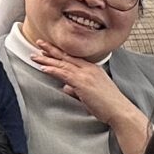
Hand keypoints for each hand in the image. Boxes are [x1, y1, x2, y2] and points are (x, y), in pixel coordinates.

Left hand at [20, 36, 136, 124]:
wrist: (119, 110)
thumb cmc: (108, 105)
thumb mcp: (91, 94)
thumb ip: (77, 89)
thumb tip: (65, 88)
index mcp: (93, 69)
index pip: (73, 58)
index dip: (60, 52)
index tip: (49, 48)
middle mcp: (89, 68)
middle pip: (66, 56)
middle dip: (51, 49)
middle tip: (39, 43)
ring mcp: (85, 74)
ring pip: (62, 63)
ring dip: (47, 59)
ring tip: (35, 55)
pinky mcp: (82, 83)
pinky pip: (64, 73)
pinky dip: (52, 70)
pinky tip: (43, 68)